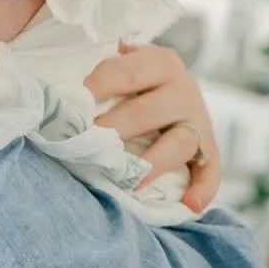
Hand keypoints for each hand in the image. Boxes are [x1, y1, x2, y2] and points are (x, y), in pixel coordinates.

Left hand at [85, 42, 220, 212]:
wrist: (167, 89)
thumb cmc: (126, 78)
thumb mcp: (117, 63)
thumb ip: (95, 65)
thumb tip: (58, 86)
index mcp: (159, 62)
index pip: (127, 71)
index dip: (98, 85)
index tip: (74, 101)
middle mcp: (183, 88)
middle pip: (149, 111)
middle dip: (115, 128)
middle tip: (87, 143)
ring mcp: (199, 120)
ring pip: (180, 142)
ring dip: (153, 162)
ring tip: (127, 180)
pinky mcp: (209, 149)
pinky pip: (211, 170)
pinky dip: (203, 189)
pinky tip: (189, 205)